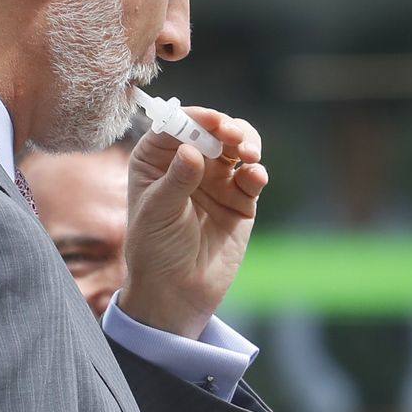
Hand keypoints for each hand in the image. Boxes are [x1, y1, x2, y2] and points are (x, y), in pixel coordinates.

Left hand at [119, 108, 266, 337]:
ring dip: (247, 143)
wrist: (177, 293)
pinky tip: (254, 178)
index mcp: (156, 160)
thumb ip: (176, 180)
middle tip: (234, 136)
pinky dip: (256, 173)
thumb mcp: (157, 213)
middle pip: (212, 131)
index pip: (176, 126)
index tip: (212, 121)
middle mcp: (188, 163)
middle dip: (227, 128)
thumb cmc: (155, 250)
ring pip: (237, 147)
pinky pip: (252, 177)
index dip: (195, 118)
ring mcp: (216, 180)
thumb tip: (191, 149)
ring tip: (249, 154)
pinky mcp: (241, 200)